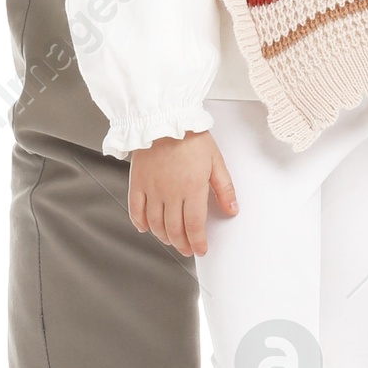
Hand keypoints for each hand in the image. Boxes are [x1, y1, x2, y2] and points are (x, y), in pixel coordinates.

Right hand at [129, 130, 237, 256]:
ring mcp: (151, 189)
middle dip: (182, 244)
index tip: (200, 249)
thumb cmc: (190, 135)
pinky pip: (135, 210)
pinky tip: (146, 227)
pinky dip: (140, 223)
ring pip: (155, 224)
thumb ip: (224, 188)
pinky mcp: (137, 183)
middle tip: (187, 248)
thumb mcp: (216, 160)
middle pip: (174, 229)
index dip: (198, 242)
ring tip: (171, 240)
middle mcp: (170, 193)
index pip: (194, 226)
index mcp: (192, 188)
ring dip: (164, 237)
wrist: (164, 118)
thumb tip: (232, 209)